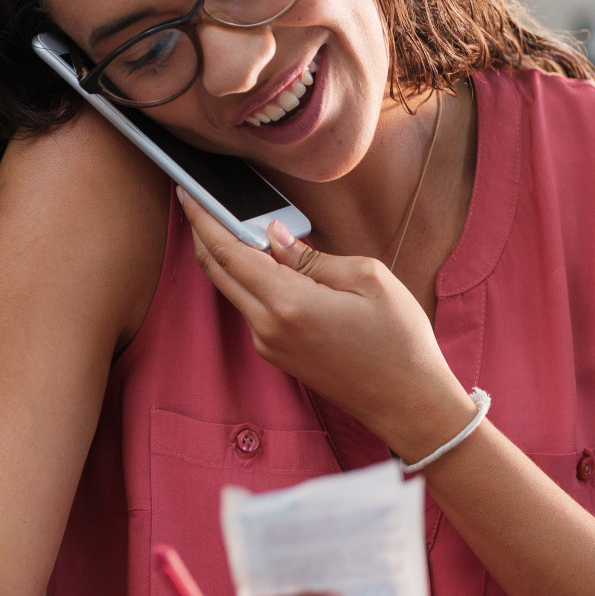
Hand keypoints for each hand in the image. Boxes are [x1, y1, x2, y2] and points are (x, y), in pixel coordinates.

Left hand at [179, 195, 473, 457]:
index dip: (204, 219)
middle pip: (217, 272)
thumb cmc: (399, 339)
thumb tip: (273, 234)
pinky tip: (260, 262)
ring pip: (232, 291)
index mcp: (289, 303)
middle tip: (195, 200)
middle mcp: (268, 328)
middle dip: (201, 233)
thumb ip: (312, 256)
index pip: (229, 253)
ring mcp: (269, 345)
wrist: (407, 401)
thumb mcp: (367, 278)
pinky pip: (251, 309)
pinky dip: (247, 281)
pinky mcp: (277, 355)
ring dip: (225, 257)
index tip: (187, 193)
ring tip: (228, 222)